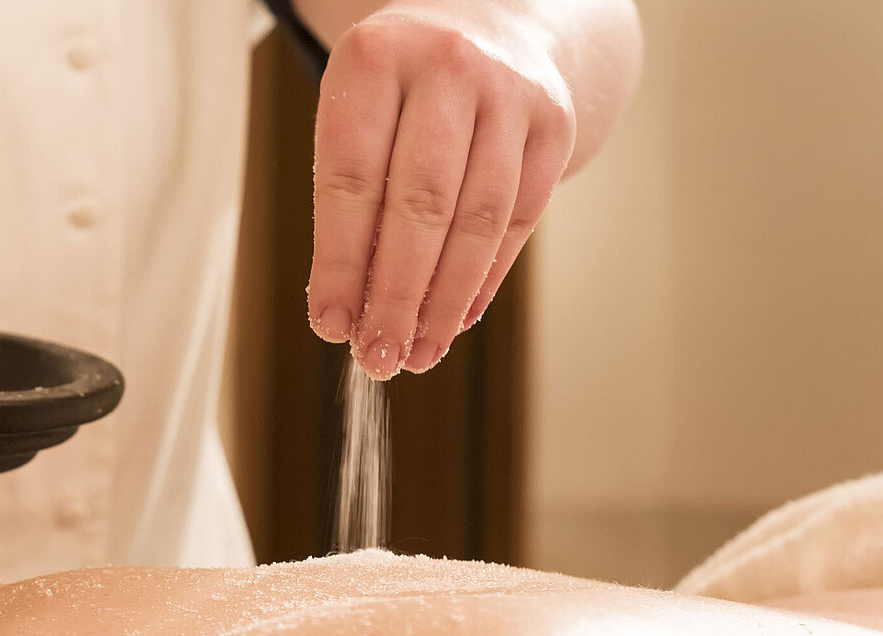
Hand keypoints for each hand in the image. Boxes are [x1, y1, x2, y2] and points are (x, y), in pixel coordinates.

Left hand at [306, 7, 575, 377]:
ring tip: (418, 351)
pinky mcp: (553, 123)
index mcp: (376, 58)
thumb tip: (347, 311)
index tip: (330, 324)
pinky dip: (485, 277)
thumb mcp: (355, 118)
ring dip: (445, 300)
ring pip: (477, 218)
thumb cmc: (399, 90)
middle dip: (396, 293)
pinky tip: (457, 317)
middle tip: (378, 355)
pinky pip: (519, 218)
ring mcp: (510, 91)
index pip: (351, 179)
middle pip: (420, 204)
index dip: (338, 263)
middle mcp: (448, 66)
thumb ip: (348, 204)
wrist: (488, 23)